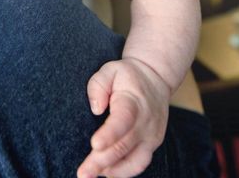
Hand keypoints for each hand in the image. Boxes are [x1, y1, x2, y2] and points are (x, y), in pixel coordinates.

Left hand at [78, 58, 170, 177]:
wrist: (155, 79)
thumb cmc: (126, 76)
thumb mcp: (110, 70)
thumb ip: (98, 85)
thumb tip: (96, 109)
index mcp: (133, 102)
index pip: (123, 120)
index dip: (110, 134)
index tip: (95, 145)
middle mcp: (145, 123)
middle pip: (124, 146)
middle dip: (101, 161)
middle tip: (83, 173)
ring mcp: (151, 136)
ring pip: (134, 160)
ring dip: (112, 171)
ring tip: (90, 175)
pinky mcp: (152, 145)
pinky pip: (139, 164)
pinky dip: (124, 172)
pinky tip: (106, 174)